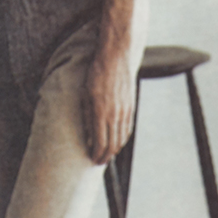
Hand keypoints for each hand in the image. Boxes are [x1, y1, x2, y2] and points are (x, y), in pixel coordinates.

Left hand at [83, 47, 134, 163]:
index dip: (96, 154)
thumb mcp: (85, 94)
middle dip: (105, 157)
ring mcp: (125, 112)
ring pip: (121, 140)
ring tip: (107, 154)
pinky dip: (122, 139)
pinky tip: (117, 141)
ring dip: (114, 150)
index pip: (100, 143)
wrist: (117, 56)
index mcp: (101, 112)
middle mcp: (115, 115)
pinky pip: (127, 130)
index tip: (92, 159)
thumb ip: (87, 116)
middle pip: (112, 146)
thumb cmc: (97, 73)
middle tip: (99, 161)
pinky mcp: (131, 108)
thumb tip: (87, 136)